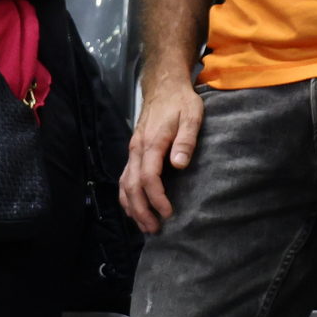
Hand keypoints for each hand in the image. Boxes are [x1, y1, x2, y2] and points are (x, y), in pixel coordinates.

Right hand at [120, 75, 202, 233]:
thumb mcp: (192, 116)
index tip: (168, 212)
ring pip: (124, 184)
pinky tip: (134, 207)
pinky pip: (124, 178)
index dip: (156, 198)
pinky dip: (127, 196)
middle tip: (154, 229)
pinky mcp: (133, 152)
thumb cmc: (181, 102)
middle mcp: (136, 150)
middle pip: (132, 186)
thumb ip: (186, 140)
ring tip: (143, 224)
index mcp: (151, 144)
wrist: (163, 87)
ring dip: (132, 207)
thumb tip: (179, 164)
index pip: (148, 178)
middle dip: (141, 210)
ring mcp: (132, 152)